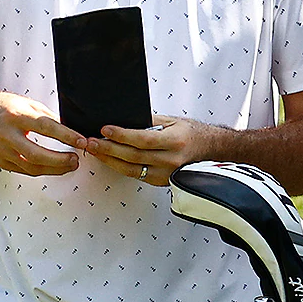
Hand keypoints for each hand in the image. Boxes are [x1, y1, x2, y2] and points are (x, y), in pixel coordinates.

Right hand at [0, 92, 86, 175]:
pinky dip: (43, 170)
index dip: (66, 136)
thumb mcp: (27, 104)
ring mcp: (1, 151)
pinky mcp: (0, 161)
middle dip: (60, 160)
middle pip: (37, 154)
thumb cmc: (6, 108)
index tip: (82, 141)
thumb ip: (48, 117)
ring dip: (55, 169)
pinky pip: (25, 171)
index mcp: (16, 115)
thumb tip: (71, 129)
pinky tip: (55, 167)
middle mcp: (6, 134)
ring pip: (32, 167)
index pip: (45, 127)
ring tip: (71, 164)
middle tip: (77, 159)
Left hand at [86, 115, 222, 185]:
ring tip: (95, 151)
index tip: (104, 129)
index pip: (142, 139)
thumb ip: (149, 121)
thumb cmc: (191, 133)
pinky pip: (137, 175)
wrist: (211, 150)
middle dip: (109, 149)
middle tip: (91, 142)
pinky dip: (121, 168)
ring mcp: (166, 174)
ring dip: (110, 160)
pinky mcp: (161, 182)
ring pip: (132, 169)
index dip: (121, 135)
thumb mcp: (173, 121)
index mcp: (174, 141)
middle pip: (133, 156)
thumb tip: (125, 119)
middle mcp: (171, 160)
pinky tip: (109, 160)